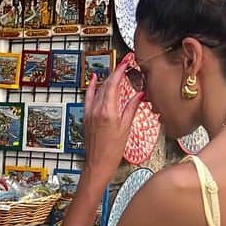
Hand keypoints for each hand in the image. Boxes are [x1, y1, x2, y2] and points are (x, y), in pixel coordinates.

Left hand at [82, 61, 142, 181]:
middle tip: (124, 63)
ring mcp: (90, 113)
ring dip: (107, 79)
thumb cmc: (113, 150)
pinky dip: (91, 87)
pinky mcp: (86, 117)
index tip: (126, 62)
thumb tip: (139, 95)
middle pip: (106, 85)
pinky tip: (93, 79)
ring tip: (116, 70)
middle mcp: (96, 110)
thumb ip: (131, 108)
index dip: (120, 71)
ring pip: (98, 90)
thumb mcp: (126, 128)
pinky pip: (88, 97)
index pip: (113, 84)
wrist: (98, 163)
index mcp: (108, 111)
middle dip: (116, 72)